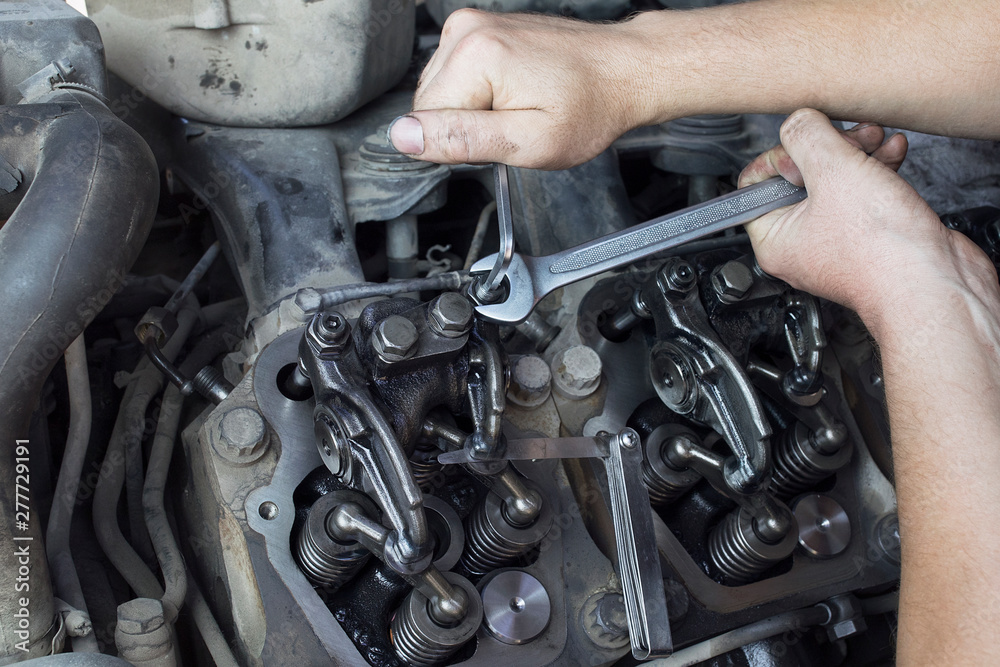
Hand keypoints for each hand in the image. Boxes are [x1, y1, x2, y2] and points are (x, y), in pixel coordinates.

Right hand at [389, 10, 652, 168]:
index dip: (461, 143)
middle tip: (514, 124)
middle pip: (429, 104)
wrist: (622, 71)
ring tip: (519, 105)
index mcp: (475, 57)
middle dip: (466, 124)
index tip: (501, 136)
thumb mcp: (528, 142)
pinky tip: (515, 91)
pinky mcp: (480, 27)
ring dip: (474, 108)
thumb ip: (462, 139)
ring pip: (440, 91)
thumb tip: (404, 136)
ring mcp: (472, 24)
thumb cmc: (589, 107)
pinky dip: (480, 92)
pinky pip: (456, 75)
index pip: (424, 122)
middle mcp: (466, 31)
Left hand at [738, 109, 986, 324]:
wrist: (935, 286)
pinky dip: (876, 168)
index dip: (780, 155)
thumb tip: (798, 121)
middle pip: (798, 177)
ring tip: (877, 140)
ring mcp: (837, 240)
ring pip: (836, 181)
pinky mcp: (871, 236)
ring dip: (857, 152)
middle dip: (828, 147)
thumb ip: (807, 137)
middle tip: (851, 137)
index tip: (806, 146)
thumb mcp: (834, 172)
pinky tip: (893, 153)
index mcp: (774, 239)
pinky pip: (863, 192)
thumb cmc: (883, 254)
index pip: (754, 183)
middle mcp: (801, 243)